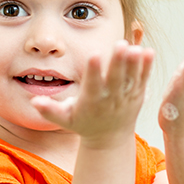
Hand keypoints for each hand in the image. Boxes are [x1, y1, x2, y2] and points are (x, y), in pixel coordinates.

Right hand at [31, 40, 153, 147]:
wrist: (109, 139)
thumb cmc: (83, 124)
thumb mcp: (64, 120)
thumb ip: (49, 110)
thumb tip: (34, 102)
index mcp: (92, 102)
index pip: (93, 85)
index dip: (94, 71)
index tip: (94, 55)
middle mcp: (110, 99)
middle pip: (115, 79)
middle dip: (118, 62)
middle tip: (121, 44)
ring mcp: (126, 97)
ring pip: (131, 78)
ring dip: (135, 63)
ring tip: (136, 47)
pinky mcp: (137, 95)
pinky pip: (143, 80)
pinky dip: (147, 67)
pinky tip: (149, 51)